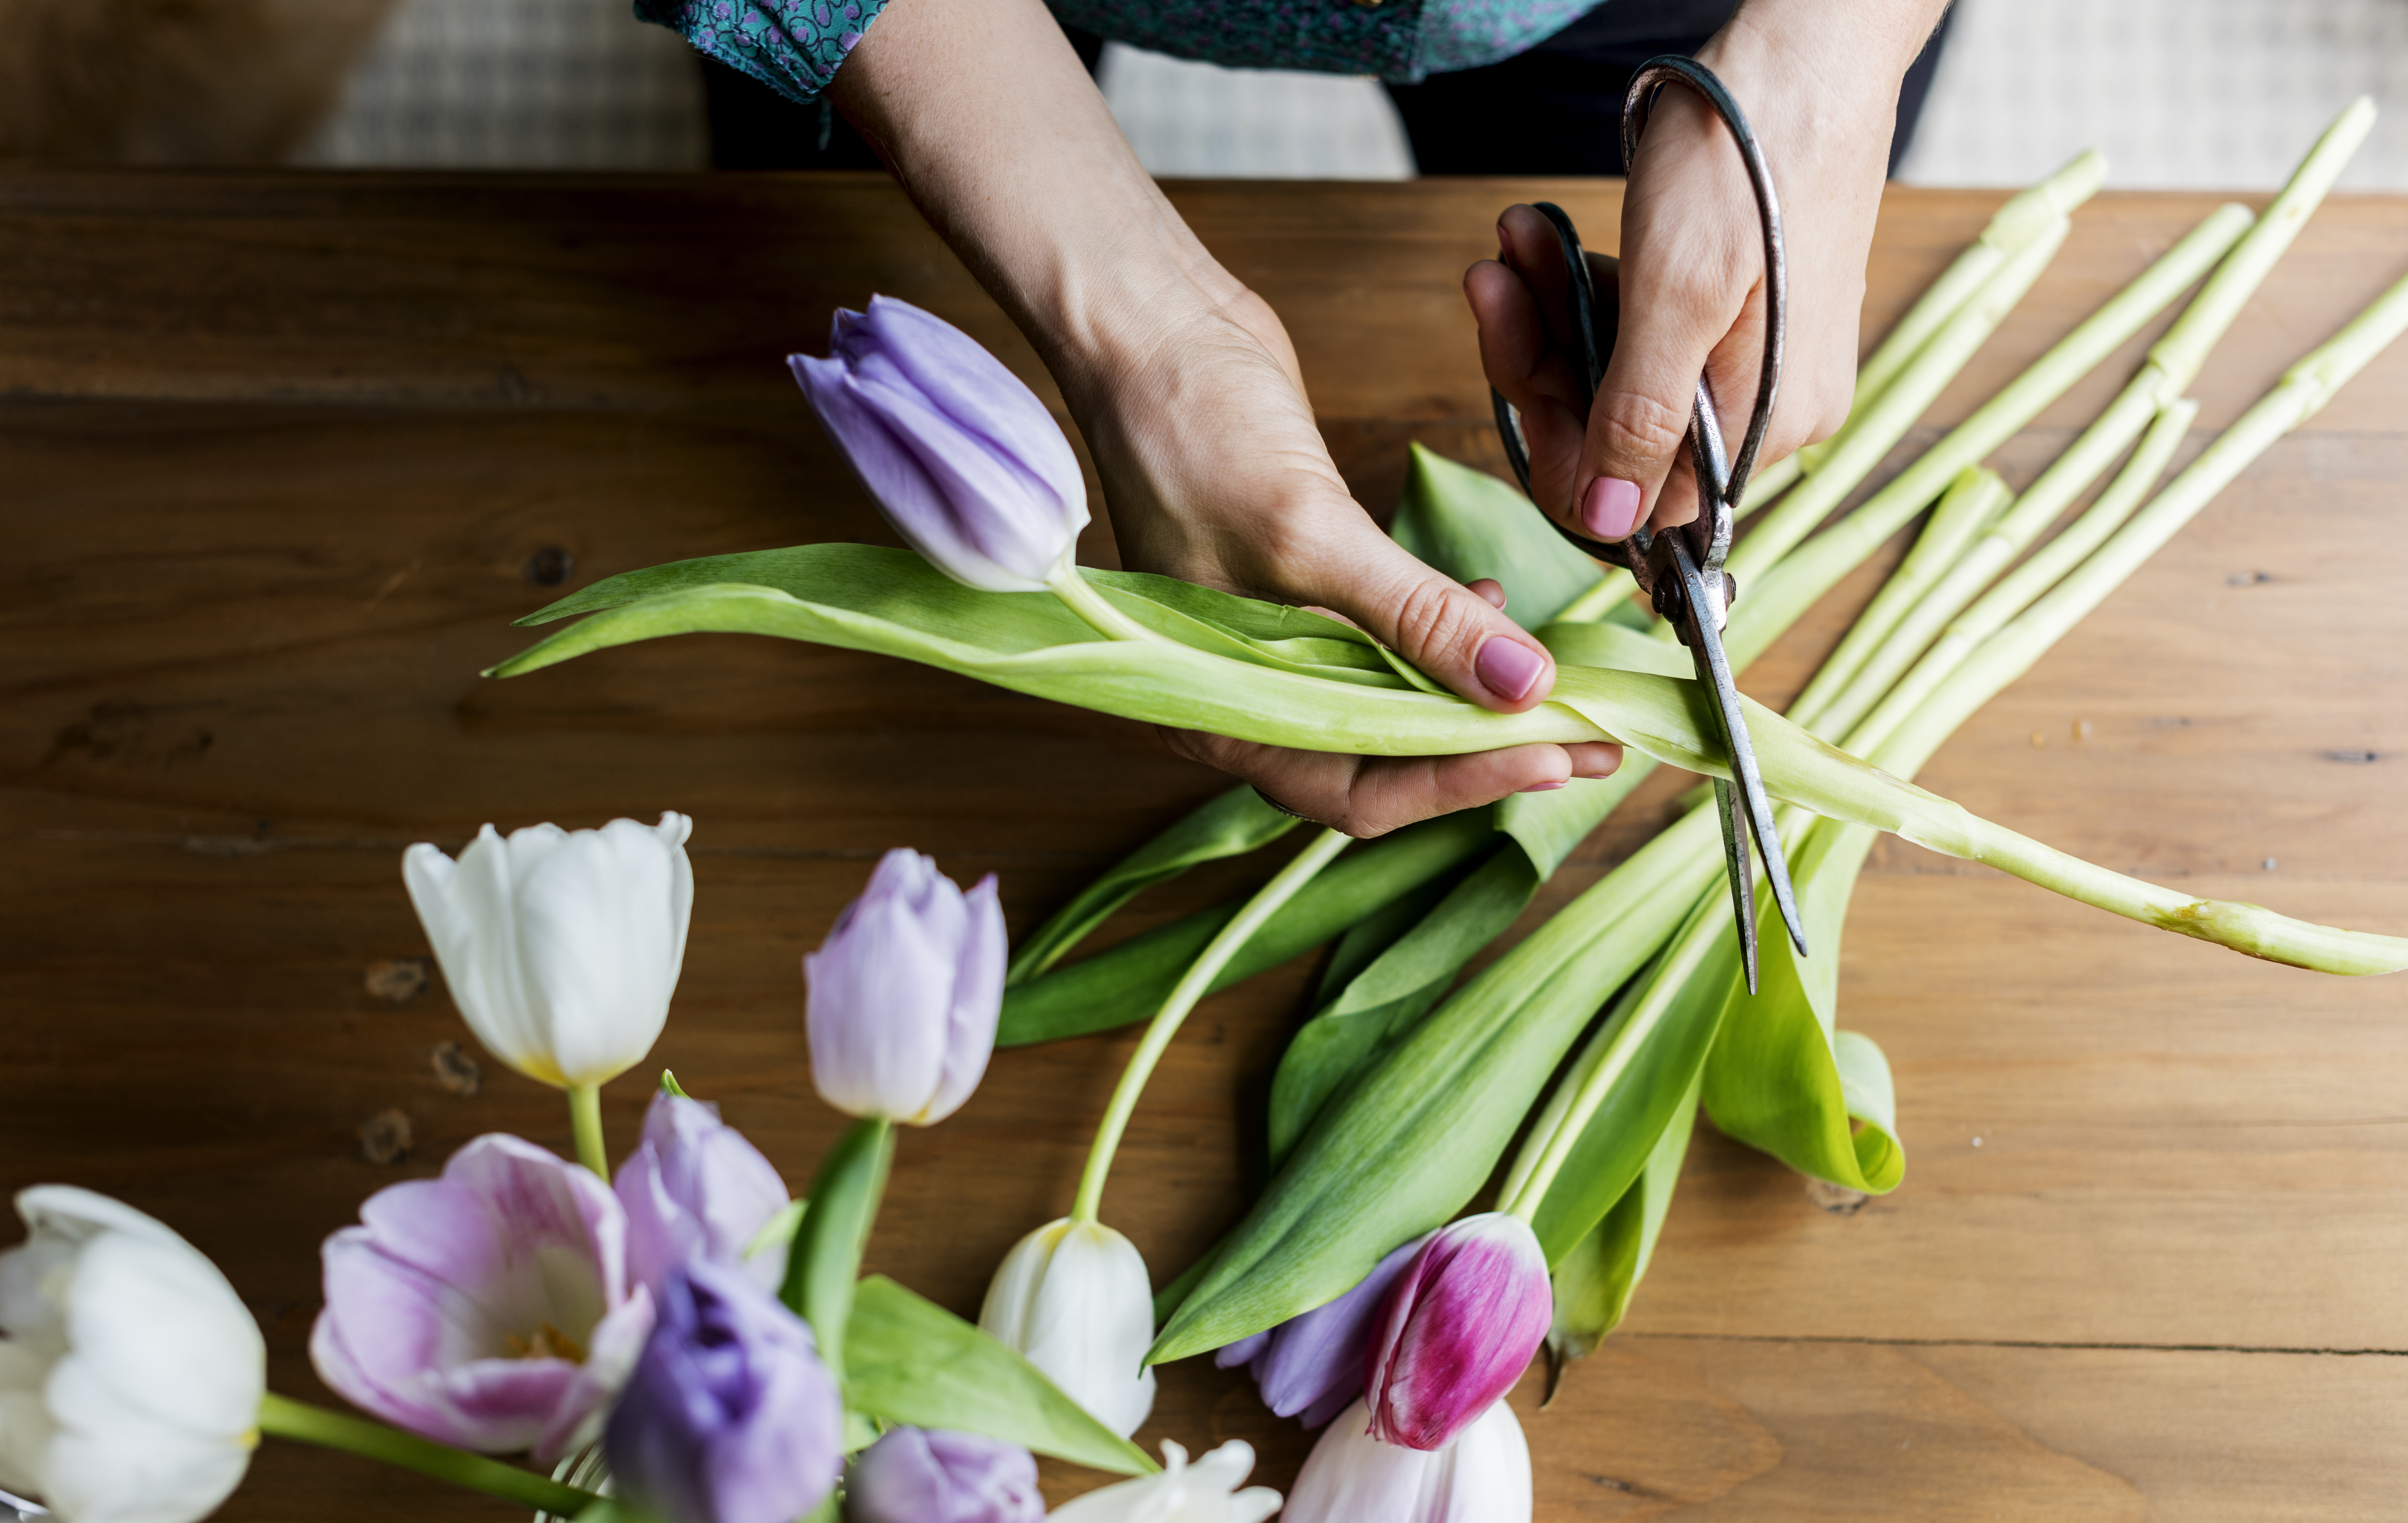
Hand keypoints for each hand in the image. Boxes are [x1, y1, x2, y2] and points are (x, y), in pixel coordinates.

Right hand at [1071, 284, 1624, 835]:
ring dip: (1476, 696)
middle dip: (1487, 751)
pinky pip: (1385, 644)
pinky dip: (1442, 638)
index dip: (1461, 781)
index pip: (1360, 790)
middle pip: (1385, 760)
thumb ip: (1414, 617)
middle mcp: (1245, 695)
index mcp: (1221, 712)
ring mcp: (1272, 643)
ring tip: (1561, 683)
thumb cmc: (1191, 427)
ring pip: (1394, 704)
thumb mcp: (1310, 530)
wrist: (1147, 329)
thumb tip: (1522, 686)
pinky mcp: (1302, 588)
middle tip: (1592, 741)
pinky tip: (1489, 607)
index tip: (1558, 753)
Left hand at [1467, 0, 1946, 543]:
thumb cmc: (1748, 160)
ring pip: (1618, 375)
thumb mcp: (1679, 295)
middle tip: (1491, 278)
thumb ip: (1640, 416)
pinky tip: (1548, 238)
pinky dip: (1587, 288)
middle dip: (1544, 358)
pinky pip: (1640, 329)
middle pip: (1618, 432)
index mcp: (1766, 426)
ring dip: (1554, 312)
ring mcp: (1752, 359)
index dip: (1558, 447)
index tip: (1508, 363)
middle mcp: (1766, 409)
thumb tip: (1609, 523)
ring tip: (1518, 238)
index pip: (1635, 497)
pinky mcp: (1733, 312)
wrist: (1805, 52)